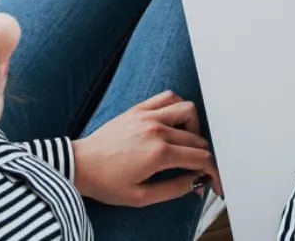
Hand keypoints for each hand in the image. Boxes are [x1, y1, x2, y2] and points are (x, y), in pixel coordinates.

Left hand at [72, 92, 219, 206]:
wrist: (80, 166)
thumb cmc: (106, 183)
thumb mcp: (139, 197)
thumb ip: (173, 189)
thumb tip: (195, 182)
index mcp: (159, 154)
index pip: (199, 158)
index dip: (212, 170)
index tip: (214, 180)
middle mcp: (157, 130)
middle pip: (197, 137)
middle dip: (204, 155)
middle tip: (199, 168)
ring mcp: (149, 116)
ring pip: (188, 110)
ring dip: (194, 127)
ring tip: (186, 142)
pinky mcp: (140, 108)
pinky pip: (169, 97)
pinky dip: (178, 106)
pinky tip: (175, 120)